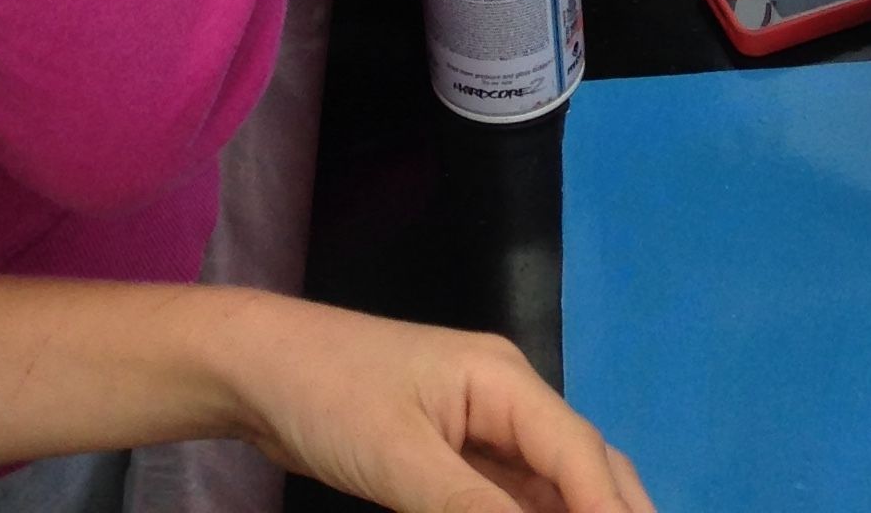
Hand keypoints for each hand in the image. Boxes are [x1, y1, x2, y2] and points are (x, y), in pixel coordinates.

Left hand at [221, 296, 655, 512]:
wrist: (255, 371)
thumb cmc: (327, 396)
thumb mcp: (401, 460)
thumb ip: (473, 510)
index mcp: (503, 380)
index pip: (580, 452)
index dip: (613, 511)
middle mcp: (504, 399)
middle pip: (583, 464)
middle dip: (616, 511)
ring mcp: (479, 426)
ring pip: (551, 485)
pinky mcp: (450, 454)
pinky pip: (509, 495)